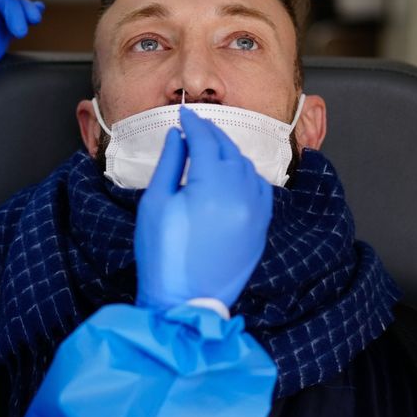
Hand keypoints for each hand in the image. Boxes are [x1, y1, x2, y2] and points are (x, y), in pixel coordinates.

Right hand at [134, 105, 273, 310]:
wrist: (186, 301)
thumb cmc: (162, 256)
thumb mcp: (155, 204)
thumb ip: (168, 164)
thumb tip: (177, 137)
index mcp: (212, 186)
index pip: (205, 141)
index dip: (193, 124)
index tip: (183, 114)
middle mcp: (241, 194)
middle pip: (228, 150)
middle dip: (211, 134)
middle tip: (194, 126)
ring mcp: (256, 211)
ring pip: (246, 167)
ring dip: (229, 152)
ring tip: (210, 147)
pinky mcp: (261, 227)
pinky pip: (260, 189)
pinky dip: (246, 174)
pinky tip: (232, 174)